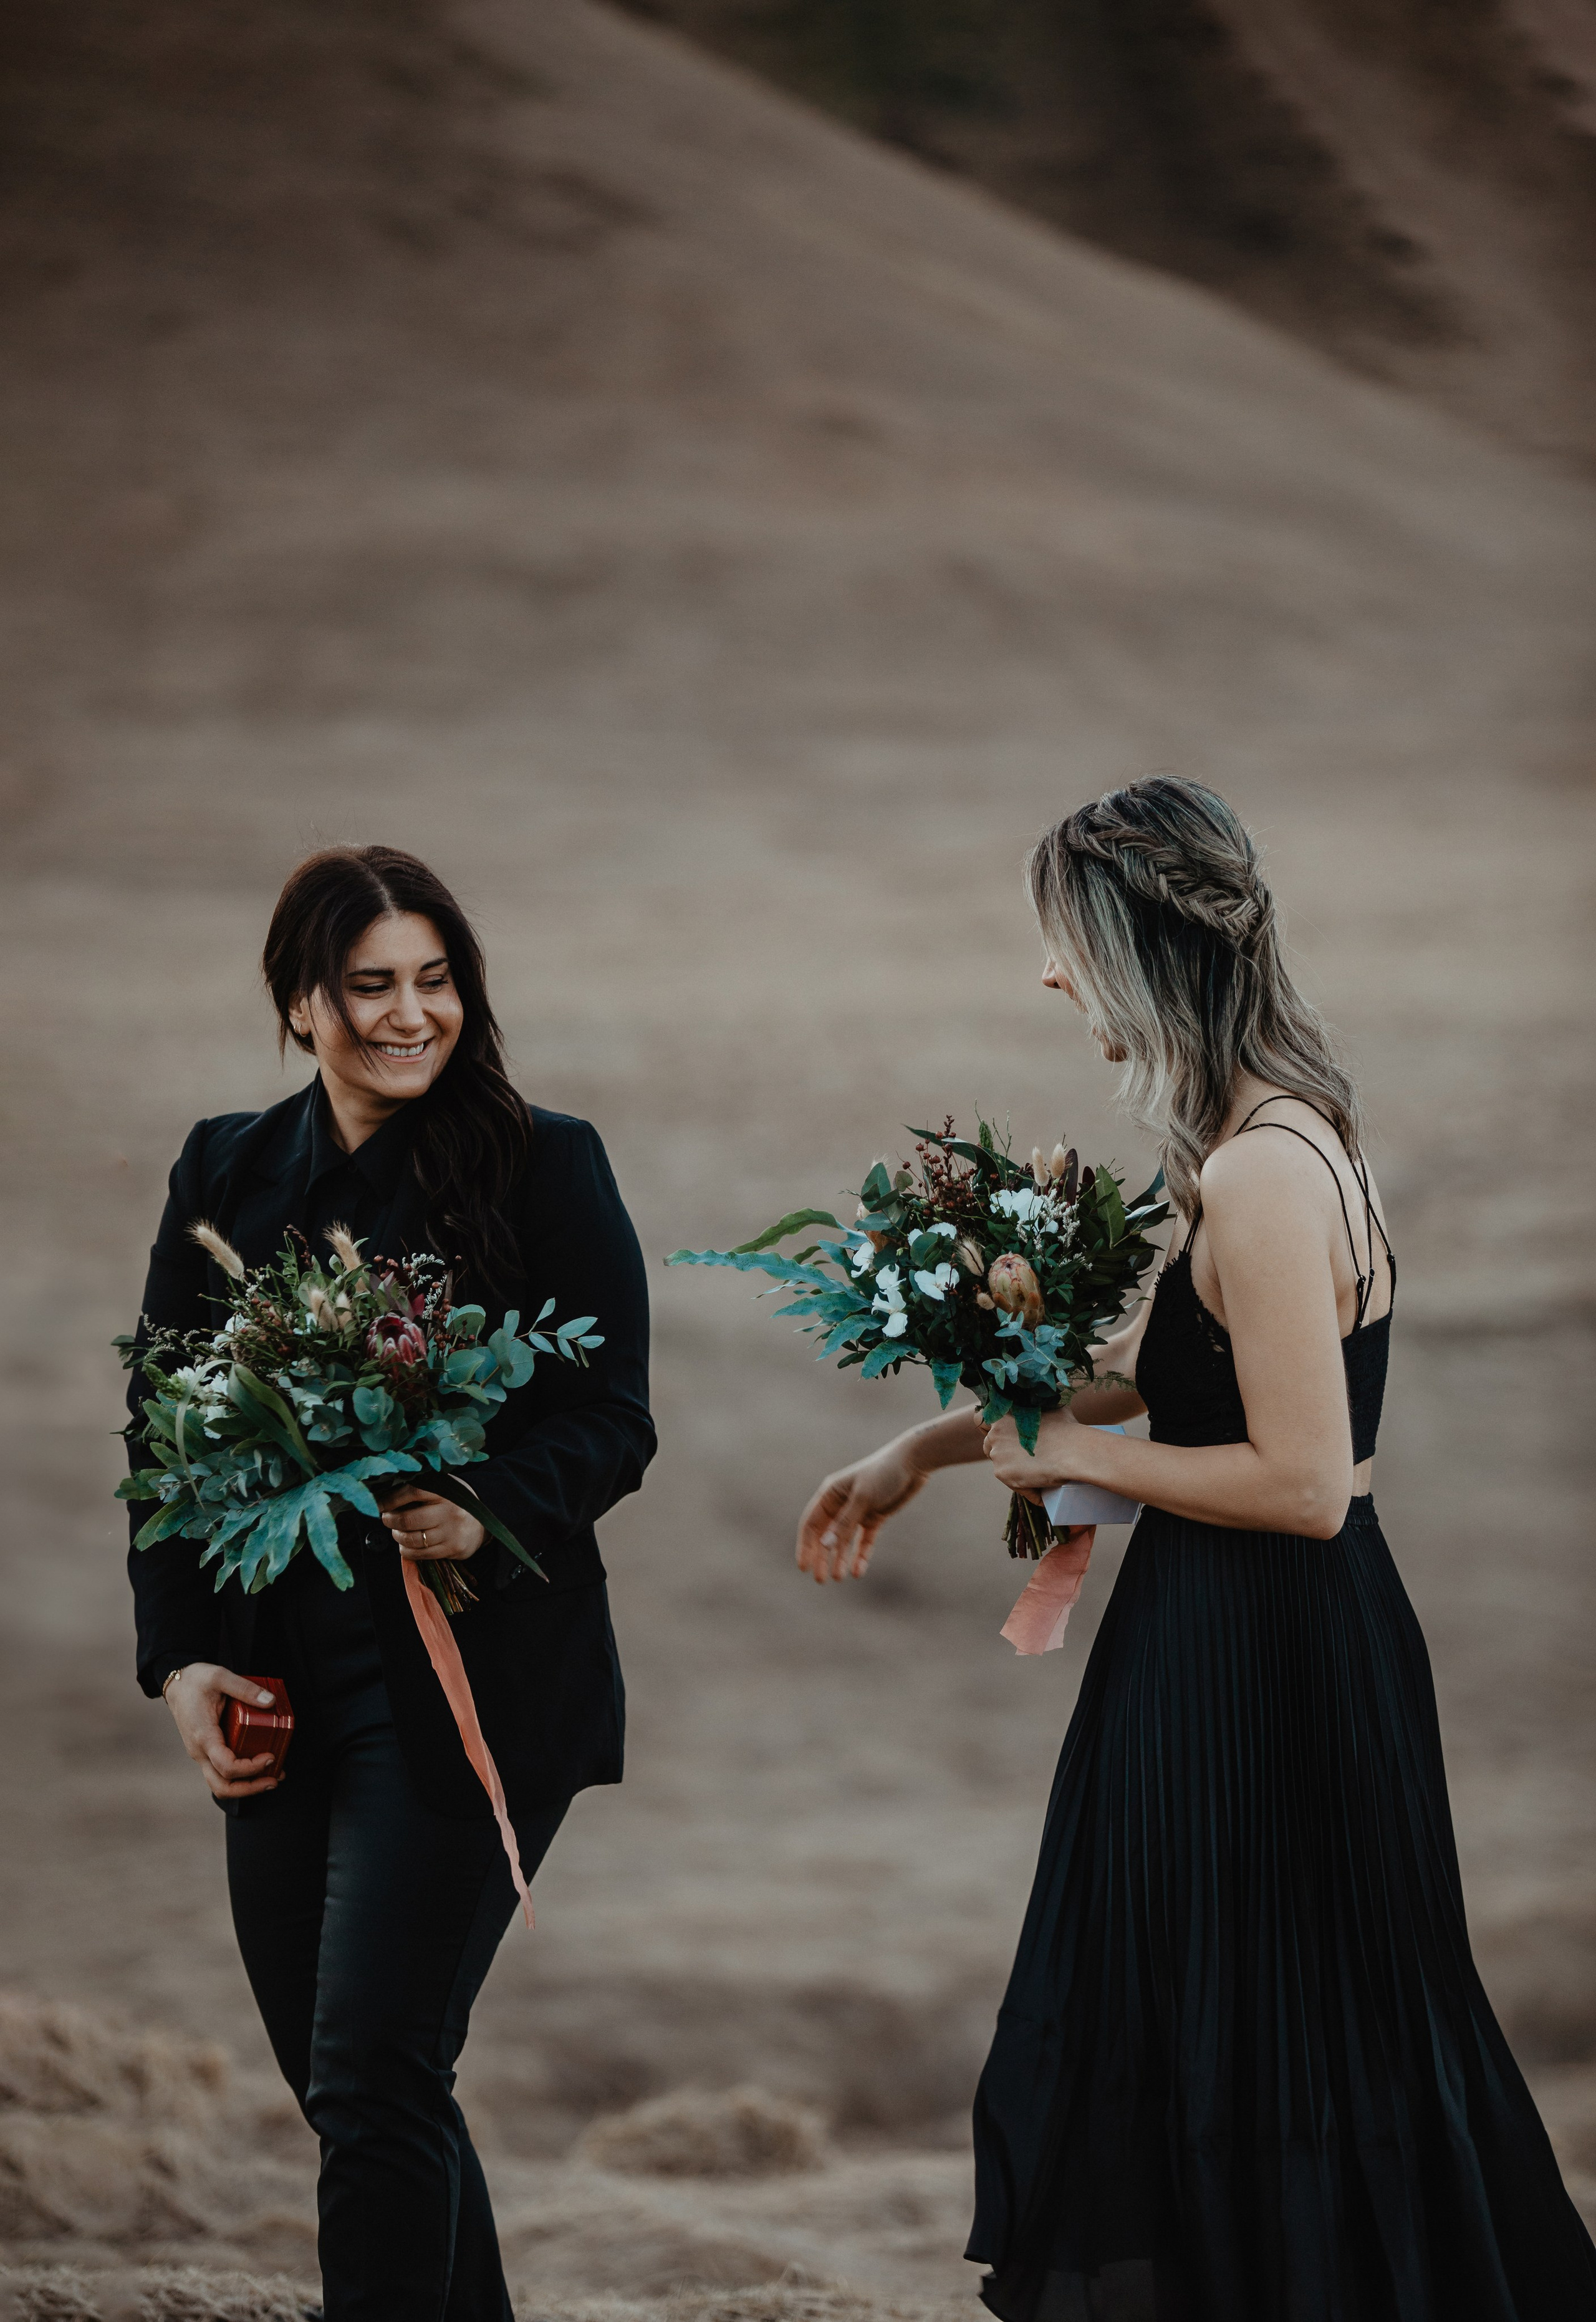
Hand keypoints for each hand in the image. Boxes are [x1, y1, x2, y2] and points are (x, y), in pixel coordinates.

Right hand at [164, 1663, 282, 1798]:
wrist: (176, 1684)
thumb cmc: (195, 1680)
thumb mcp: (220, 1676)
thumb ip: (244, 1688)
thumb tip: (270, 1701)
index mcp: (204, 1737)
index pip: (227, 1766)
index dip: (250, 1768)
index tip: (271, 1757)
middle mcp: (200, 1751)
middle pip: (222, 1786)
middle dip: (250, 1789)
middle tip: (275, 1780)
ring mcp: (201, 1754)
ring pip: (220, 1784)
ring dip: (246, 1787)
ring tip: (272, 1778)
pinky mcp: (206, 1751)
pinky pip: (221, 1772)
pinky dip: (240, 1776)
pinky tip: (259, 1766)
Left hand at [377, 1485, 485, 1563]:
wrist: (482, 1523)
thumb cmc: (455, 1503)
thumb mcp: (444, 1487)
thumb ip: (422, 1488)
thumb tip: (388, 1493)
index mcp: (446, 1491)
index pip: (414, 1491)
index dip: (392, 1498)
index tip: (380, 1503)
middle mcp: (449, 1511)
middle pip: (409, 1519)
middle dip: (390, 1520)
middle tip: (386, 1519)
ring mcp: (451, 1532)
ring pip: (412, 1539)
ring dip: (398, 1536)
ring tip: (397, 1532)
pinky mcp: (452, 1549)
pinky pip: (420, 1554)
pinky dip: (406, 1550)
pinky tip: (405, 1545)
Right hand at [796, 1441, 927, 1583]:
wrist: (913, 1463)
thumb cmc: (883, 1474)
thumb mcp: (862, 1498)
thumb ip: (844, 1523)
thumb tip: (824, 1545)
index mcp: (830, 1494)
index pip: (811, 1523)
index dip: (805, 1546)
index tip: (803, 1567)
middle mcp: (841, 1503)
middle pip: (826, 1535)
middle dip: (822, 1557)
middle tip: (820, 1579)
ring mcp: (858, 1512)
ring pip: (844, 1541)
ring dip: (840, 1559)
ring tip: (839, 1578)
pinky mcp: (874, 1517)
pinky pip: (863, 1541)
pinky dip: (860, 1555)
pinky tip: (858, 1571)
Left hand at [983, 1406, 1090, 1495]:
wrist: (1071, 1451)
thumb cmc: (1066, 1428)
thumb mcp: (1052, 1408)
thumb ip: (1042, 1407)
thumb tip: (1050, 1402)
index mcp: (1004, 1416)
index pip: (982, 1420)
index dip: (991, 1429)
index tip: (1003, 1437)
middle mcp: (995, 1434)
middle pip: (989, 1446)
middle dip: (1002, 1452)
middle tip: (1022, 1458)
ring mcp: (997, 1454)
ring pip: (1001, 1465)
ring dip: (1014, 1470)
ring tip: (1037, 1475)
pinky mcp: (1002, 1473)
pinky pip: (1013, 1484)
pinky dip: (1027, 1488)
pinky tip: (1042, 1489)